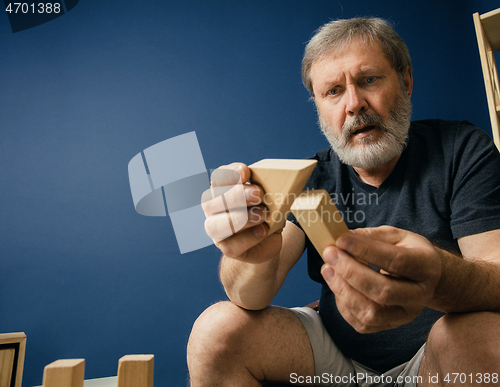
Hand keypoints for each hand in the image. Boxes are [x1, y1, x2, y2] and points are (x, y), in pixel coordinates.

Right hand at [202, 163, 282, 262]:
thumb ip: (267, 190)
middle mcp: (212, 209)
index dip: (229, 174)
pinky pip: (232, 245)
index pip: (217, 178)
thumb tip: (279, 185)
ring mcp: (216, 230)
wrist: (267, 240)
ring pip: (216, 225)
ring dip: (240, 218)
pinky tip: (263, 231)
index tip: (246, 172)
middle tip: (258, 194)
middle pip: (212, 200)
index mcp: (221, 189)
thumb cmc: (265, 211)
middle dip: (236, 196)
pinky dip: (249, 237)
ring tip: (262, 214)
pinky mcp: (226, 248)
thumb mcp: (268, 197)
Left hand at [320, 226, 442, 332]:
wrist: (428, 279)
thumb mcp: (397, 236)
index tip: (341, 240)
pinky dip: (343, 305)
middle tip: (330, 254)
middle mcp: (420, 295)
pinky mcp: (390, 326)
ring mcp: (405, 315)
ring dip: (343, 290)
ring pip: (371, 313)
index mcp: (426, 267)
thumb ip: (373, 236)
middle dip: (350, 272)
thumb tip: (345, 238)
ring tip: (327, 269)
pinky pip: (362, 324)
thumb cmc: (409, 253)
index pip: (396, 261)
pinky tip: (337, 285)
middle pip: (383, 291)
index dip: (366, 250)